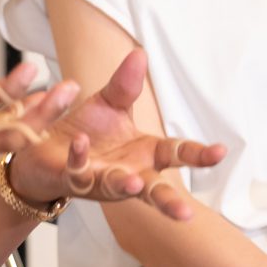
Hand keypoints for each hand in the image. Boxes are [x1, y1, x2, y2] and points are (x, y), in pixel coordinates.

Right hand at [0, 20, 80, 212]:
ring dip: (39, 118)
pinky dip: (23, 127)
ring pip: (9, 136)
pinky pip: (0, 140)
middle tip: (68, 89)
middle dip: (39, 110)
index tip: (32, 69)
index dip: (5, 87)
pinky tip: (42, 111)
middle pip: (7, 127)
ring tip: (65, 96)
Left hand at [5, 48, 225, 219]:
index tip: (221, 151)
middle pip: (154, 188)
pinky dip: (79, 157)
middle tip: (185, 213)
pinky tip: (79, 143)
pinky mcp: (73, 179)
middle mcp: (128, 172)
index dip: (198, 154)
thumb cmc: (87, 131)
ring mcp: (102, 180)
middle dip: (168, 200)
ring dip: (125, 185)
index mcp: (145, 153)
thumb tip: (140, 53)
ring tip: (133, 183)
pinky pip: (78, 171)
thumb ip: (125, 85)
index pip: (176, 153)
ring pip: (117, 188)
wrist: (45, 149)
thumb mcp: (109, 104)